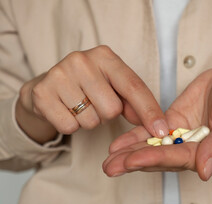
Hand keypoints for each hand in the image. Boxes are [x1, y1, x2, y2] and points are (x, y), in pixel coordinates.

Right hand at [16, 45, 168, 143]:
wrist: (48, 86)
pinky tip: (66, 110)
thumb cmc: (88, 86)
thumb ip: (134, 102)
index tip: (161, 131)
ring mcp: (59, 74)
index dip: (150, 112)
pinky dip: (71, 125)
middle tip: (95, 103)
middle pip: (112, 109)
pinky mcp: (43, 93)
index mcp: (105, 56)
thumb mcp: (113, 86)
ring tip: (80, 106)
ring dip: (89, 120)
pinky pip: (69, 126)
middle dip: (107, 114)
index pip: (134, 87)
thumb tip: (156, 125)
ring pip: (91, 120)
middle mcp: (82, 60)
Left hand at [103, 68, 211, 180]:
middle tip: (110, 167)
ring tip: (108, 161)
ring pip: (154, 148)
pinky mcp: (173, 124)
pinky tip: (118, 145)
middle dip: (135, 163)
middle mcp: (194, 151)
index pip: (180, 160)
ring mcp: (182, 138)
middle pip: (162, 159)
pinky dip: (135, 137)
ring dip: (130, 154)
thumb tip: (204, 172)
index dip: (155, 160)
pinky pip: (152, 132)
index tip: (132, 162)